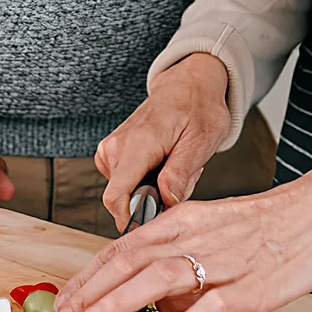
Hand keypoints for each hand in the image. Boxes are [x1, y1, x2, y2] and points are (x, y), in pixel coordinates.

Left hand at [54, 165, 311, 311]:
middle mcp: (195, 238)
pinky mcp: (251, 286)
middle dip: (90, 289)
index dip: (89, 273)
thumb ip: (182, 256)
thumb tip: (156, 298)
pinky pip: (212, 306)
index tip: (65, 297)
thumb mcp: (214, 228)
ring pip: (158, 278)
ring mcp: (222, 262)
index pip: (123, 247)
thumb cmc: (270, 224)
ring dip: (119, 301)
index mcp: (183, 222)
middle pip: (129, 260)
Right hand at [94, 53, 233, 227]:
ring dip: (152, 191)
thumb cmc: (197, 108)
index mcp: (137, 144)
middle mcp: (116, 146)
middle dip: (152, 202)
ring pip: (125, 192)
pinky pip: (124, 181)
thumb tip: (165, 202)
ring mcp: (111, 148)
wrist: (187, 85)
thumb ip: (180, 174)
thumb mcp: (200, 142)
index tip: (155, 226)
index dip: (132, 220)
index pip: (116, 196)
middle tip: (183, 181)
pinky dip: (145, 181)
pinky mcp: (111, 151)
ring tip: (176, 168)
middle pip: (123, 198)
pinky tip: (164, 165)